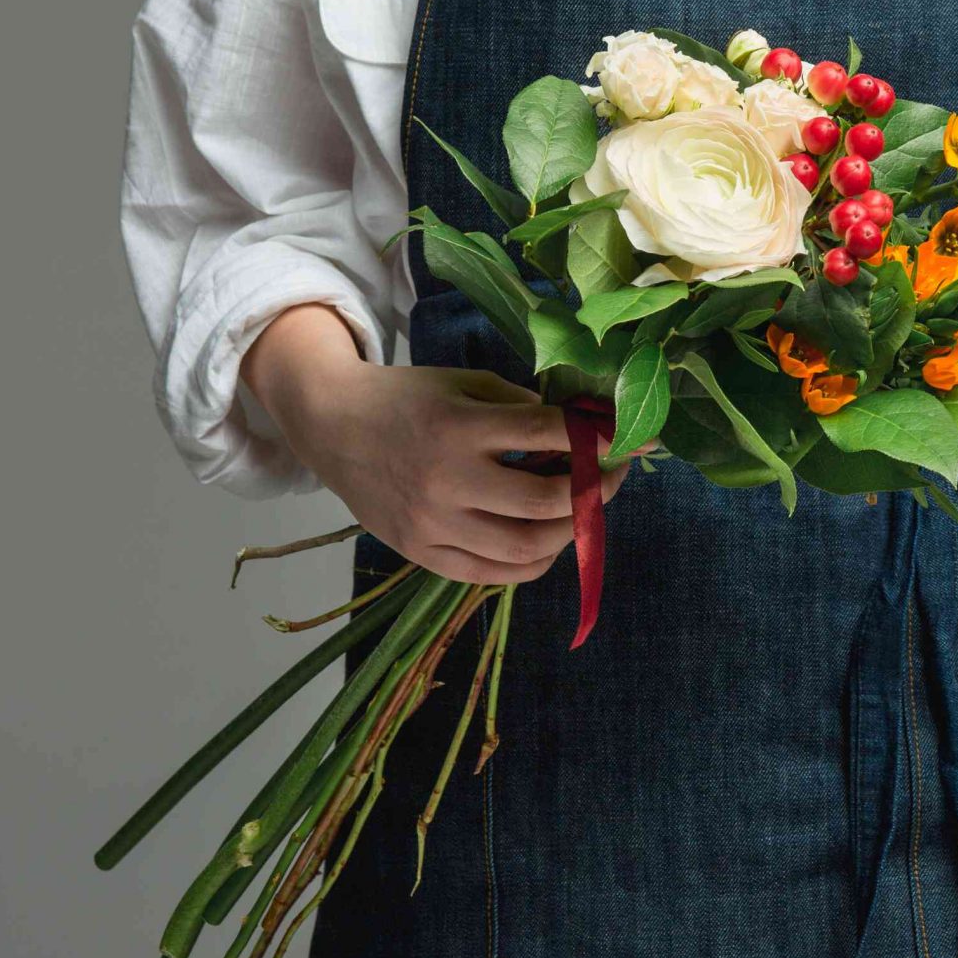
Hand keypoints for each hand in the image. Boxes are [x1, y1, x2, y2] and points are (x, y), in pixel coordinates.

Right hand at [241, 303, 628, 584]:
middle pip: (545, 501)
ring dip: (569, 532)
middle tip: (611, 476)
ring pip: (526, 549)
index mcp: (459, 426)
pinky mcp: (421, 553)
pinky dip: (533, 562)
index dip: (596, 438)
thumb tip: (584, 432)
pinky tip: (548, 540)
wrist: (331, 426)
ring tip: (581, 510)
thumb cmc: (407, 398)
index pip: (545, 435)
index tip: (626, 436)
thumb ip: (520, 407)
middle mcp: (446, 479)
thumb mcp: (465, 384)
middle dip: (594, 489)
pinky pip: (492, 574)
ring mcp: (432, 523)